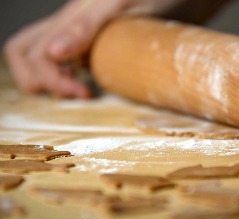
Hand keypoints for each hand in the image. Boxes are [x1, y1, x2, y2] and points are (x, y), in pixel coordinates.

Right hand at [3, 0, 183, 97]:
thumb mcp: (119, 5)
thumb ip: (85, 25)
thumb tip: (53, 54)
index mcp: (70, 20)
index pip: (32, 55)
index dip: (51, 80)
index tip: (85, 93)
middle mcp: (68, 28)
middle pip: (24, 56)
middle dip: (41, 82)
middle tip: (81, 94)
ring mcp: (80, 36)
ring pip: (39, 59)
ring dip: (51, 81)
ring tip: (83, 91)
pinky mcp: (96, 43)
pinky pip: (66, 62)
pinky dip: (67, 78)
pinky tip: (91, 85)